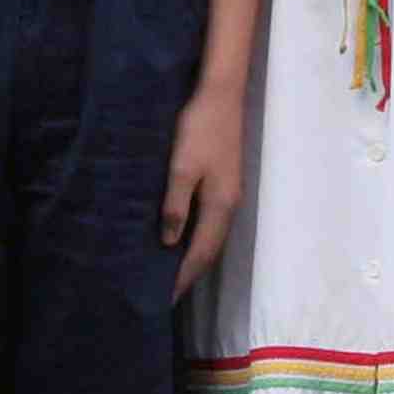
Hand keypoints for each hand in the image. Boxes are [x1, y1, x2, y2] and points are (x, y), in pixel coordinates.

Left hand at [162, 82, 245, 299]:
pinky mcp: (223, 180)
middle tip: (164, 290)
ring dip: (192, 253)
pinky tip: (179, 232)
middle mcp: (229, 205)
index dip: (184, 277)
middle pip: (209, 249)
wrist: (220, 95)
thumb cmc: (199, 129)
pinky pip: (208, 219)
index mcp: (220, 206)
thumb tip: (170, 243)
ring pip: (210, 234)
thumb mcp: (182, 168)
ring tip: (168, 268)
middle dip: (189, 271)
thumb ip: (176, 206)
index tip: (164, 298)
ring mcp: (229, 192)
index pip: (201, 254)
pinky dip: (195, 234)